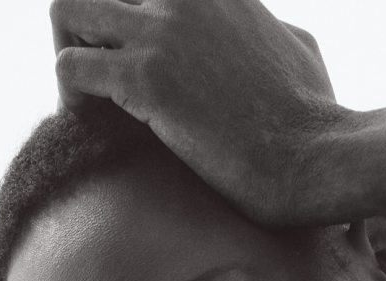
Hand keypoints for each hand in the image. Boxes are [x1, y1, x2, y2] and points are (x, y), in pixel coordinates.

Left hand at [50, 0, 349, 224]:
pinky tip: (90, 129)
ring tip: (89, 104)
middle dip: (86, 31)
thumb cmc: (318, 121)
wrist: (317, 159)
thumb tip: (278, 35)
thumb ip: (275, 31)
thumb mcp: (301, 52)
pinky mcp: (147, 79)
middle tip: (100, 82)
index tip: (129, 62)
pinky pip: (69, 68)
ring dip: (70, 57)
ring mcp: (162, 32)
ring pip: (67, 10)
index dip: (124, 20)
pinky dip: (69, 100)